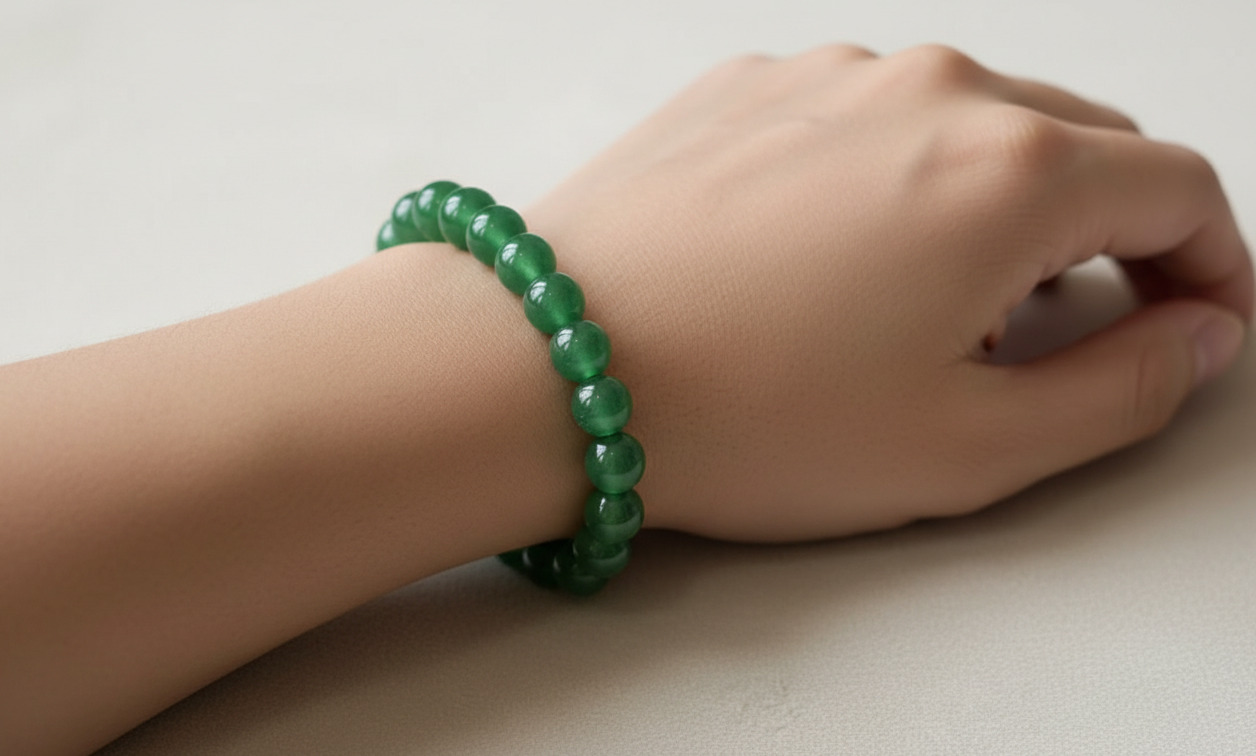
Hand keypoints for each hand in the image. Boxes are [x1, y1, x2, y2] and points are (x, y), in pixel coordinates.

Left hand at [527, 45, 1252, 540]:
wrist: (546, 364)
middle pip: (1083, 144)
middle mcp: (928, 88)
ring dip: (992, 201)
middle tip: (1073, 329)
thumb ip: (1121, 392)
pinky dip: (891, 174)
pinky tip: (833, 257)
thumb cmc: (741, 416)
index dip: (1208, 267)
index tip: (1191, 324)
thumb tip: (1191, 340)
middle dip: (1108, 234)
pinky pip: (863, 115)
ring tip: (933, 307)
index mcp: (1009, 168)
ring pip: (970, 121)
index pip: (1177, 190)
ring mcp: (827, 73)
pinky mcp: (746, 86)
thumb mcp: (968, 447)